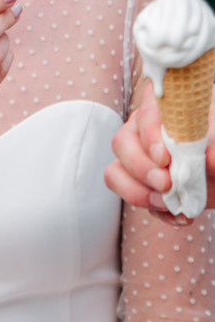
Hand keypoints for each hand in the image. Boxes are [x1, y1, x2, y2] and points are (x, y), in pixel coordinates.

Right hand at [104, 81, 214, 223]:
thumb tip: (209, 159)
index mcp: (163, 106)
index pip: (145, 114)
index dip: (150, 137)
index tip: (165, 158)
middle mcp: (143, 128)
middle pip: (122, 143)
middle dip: (141, 169)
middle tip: (166, 183)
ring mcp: (137, 155)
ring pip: (115, 172)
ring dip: (140, 193)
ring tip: (169, 203)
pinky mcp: (141, 181)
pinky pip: (132, 197)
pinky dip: (155, 211)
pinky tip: (180, 214)